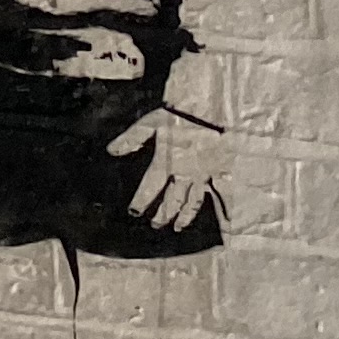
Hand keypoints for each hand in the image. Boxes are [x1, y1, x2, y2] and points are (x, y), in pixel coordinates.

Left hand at [111, 104, 219, 235]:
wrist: (209, 111)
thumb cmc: (178, 116)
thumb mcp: (149, 123)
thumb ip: (130, 139)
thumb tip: (111, 150)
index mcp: (165, 164)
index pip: (149, 188)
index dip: (140, 202)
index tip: (134, 212)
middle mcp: (183, 175)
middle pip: (171, 201)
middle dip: (162, 215)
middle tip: (155, 224)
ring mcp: (202, 176)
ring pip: (192, 203)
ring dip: (184, 217)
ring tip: (178, 227)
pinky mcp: (219, 172)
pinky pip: (222, 194)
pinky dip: (225, 210)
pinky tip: (227, 224)